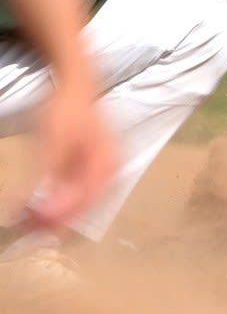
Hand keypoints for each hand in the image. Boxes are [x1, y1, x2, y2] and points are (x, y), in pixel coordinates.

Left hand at [28, 86, 116, 228]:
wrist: (74, 84)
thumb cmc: (66, 110)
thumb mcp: (53, 143)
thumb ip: (49, 178)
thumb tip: (42, 212)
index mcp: (108, 164)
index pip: (85, 202)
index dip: (60, 219)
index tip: (34, 228)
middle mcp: (112, 171)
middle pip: (85, 205)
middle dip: (58, 220)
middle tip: (28, 229)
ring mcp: (104, 169)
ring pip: (82, 201)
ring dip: (58, 213)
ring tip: (32, 220)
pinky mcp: (93, 167)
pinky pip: (79, 191)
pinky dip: (60, 200)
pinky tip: (43, 205)